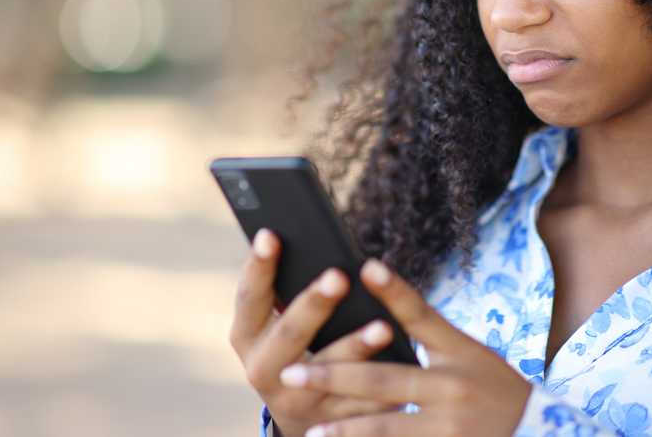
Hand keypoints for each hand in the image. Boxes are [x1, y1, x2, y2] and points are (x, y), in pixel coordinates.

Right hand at [229, 229, 402, 436]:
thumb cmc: (294, 346)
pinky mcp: (328, 424)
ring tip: (384, 326)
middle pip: (289, 335)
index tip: (271, 233)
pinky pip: (358, 404)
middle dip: (314, 305)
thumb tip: (311, 239)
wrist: (301, 417)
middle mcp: (263, 370)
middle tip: (339, 276)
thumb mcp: (277, 324)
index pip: (249, 297)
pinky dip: (381, 386)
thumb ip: (287, 292)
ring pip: (328, 374)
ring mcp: (295, 400)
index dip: (258, 266)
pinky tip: (404, 366)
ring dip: (355, 349)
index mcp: (246, 336)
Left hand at [276, 258, 532, 436]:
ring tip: (312, 431)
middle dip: (335, 376)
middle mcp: (453, 387)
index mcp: (458, 351)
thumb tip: (377, 288)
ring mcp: (449, 427)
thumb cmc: (493, 387)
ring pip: (388, 427)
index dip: (394, 291)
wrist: (535, 433)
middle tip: (291, 375)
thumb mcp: (469, 353)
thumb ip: (428, 329)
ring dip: (346, 430)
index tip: (366, 266)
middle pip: (385, 380)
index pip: (421, 314)